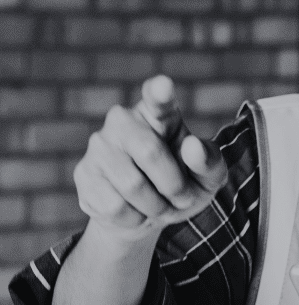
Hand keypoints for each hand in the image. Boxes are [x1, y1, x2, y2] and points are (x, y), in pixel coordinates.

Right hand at [73, 75, 228, 242]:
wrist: (146, 217)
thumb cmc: (181, 187)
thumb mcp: (206, 179)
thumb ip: (210, 162)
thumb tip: (193, 148)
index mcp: (159, 115)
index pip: (158, 98)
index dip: (160, 92)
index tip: (164, 86)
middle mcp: (123, 120)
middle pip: (150, 152)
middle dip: (174, 186)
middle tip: (181, 197)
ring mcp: (99, 145)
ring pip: (132, 185)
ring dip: (156, 207)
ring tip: (158, 205)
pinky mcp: (84, 174)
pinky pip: (114, 206)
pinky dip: (134, 219)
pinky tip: (134, 211)